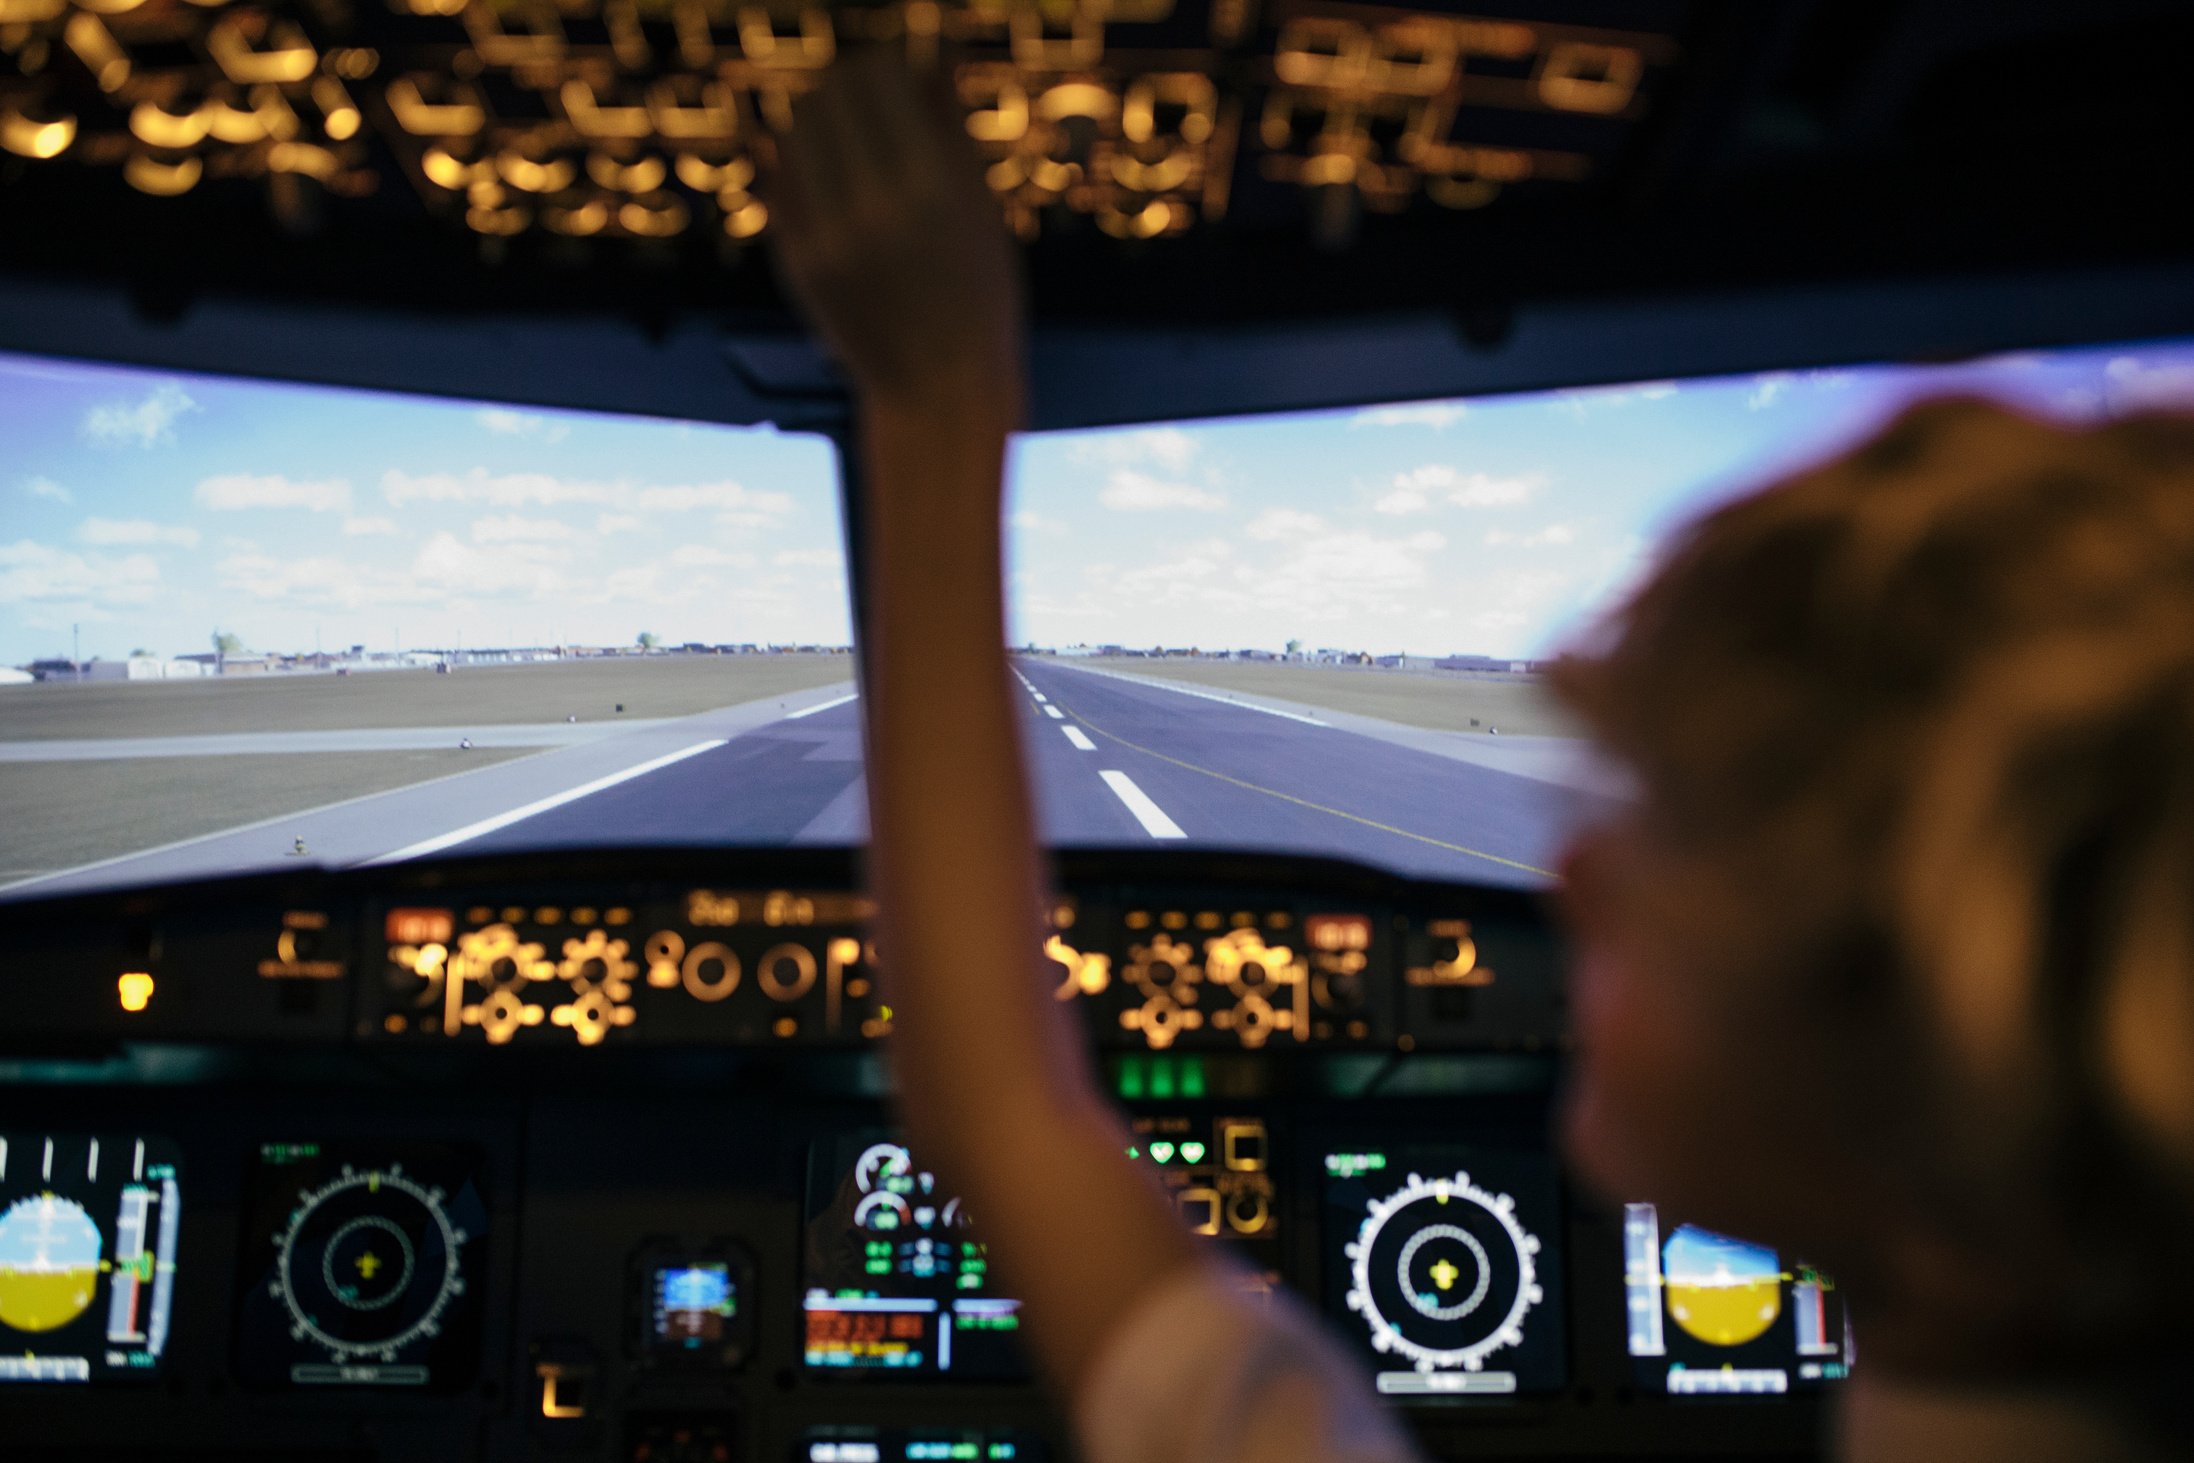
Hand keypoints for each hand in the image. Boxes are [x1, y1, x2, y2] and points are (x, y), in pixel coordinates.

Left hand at [770, 50, 1025, 425]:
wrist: (938, 392)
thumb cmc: (977, 298)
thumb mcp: (982, 213)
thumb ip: (952, 131)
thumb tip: (932, 57)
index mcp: (929, 189)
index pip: (878, 79)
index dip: (885, 63)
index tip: (899, 70)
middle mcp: (871, 209)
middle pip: (828, 97)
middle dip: (847, 83)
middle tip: (870, 93)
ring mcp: (825, 239)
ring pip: (794, 134)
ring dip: (817, 117)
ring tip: (848, 130)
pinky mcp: (796, 263)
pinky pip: (780, 183)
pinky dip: (798, 162)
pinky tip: (825, 169)